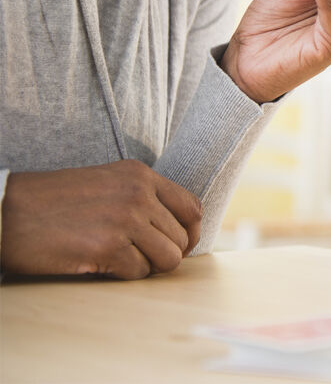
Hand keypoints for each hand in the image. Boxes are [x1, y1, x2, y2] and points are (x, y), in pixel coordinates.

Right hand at [0, 160, 201, 278]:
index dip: (191, 233)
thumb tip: (178, 229)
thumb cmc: (54, 202)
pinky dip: (122, 275)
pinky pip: (138, 273)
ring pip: (168, 259)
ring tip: (120, 260)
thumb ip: (142, 198)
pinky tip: (99, 264)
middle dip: (165, 255)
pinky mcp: (108, 247)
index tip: (178, 246)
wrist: (7, 211)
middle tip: (138, 258)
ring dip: (147, 267)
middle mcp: (138, 193)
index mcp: (140, 175)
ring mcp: (125, 219)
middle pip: (182, 238)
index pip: (192, 208)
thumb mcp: (107, 183)